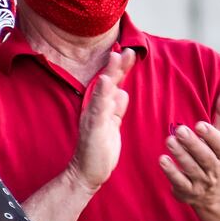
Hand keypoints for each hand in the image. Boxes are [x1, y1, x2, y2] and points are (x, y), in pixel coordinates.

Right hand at [68, 49, 135, 192]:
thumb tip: (122, 92)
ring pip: (103, 90)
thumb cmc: (100, 149)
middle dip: (118, 65)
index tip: (132, 52)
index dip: (122, 68)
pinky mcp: (93, 126)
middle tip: (127, 49)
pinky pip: (98, 107)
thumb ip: (116, 109)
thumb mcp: (112, 125)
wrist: (87, 171)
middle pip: (108, 82)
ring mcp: (94, 116)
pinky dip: (101, 93)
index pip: (114, 84)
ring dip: (110, 73)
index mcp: (102, 107)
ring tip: (117, 56)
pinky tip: (105, 81)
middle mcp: (96, 108)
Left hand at [160, 86, 219, 208]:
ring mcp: (202, 182)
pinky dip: (171, 173)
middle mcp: (215, 170)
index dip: (211, 136)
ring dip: (181, 155)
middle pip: (206, 158)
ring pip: (192, 169)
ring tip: (169, 141)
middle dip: (193, 144)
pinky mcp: (188, 192)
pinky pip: (180, 183)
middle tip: (180, 131)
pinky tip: (162, 160)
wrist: (216, 194)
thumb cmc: (216, 156)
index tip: (200, 125)